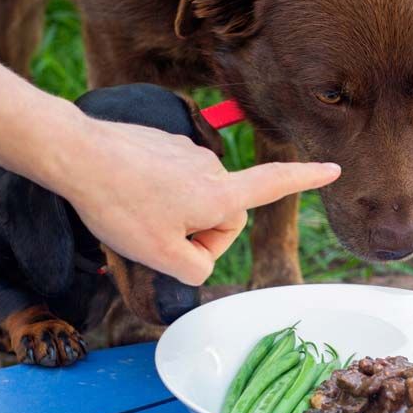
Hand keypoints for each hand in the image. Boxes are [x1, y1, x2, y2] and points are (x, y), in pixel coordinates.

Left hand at [51, 115, 339, 284]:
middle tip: (159, 241)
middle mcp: (211, 169)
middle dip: (199, 235)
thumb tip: (200, 257)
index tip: (334, 169)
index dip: (307, 179)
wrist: (78, 157)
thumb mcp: (161, 256)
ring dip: (176, 215)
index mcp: (219, 195)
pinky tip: (131, 195)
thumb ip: (195, 268)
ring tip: (137, 215)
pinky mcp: (165, 145)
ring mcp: (187, 153)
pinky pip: (174, 181)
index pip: (275, 185)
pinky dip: (160, 195)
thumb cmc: (119, 207)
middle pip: (224, 214)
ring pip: (196, 199)